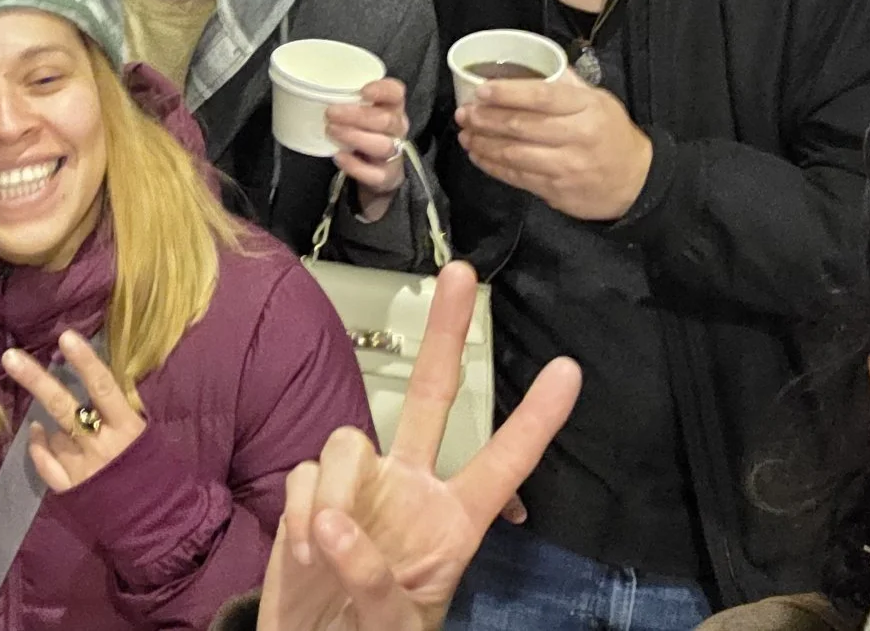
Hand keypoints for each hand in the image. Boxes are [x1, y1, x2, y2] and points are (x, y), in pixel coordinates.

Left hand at [1, 330, 145, 490]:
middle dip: (36, 381)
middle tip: (10, 357)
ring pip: (54, 434)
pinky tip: (38, 434)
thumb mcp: (144, 434)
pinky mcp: (70, 490)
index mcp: (127, 428)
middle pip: (64, 408)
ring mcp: (83, 469)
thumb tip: (89, 383)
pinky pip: (45, 463)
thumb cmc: (157, 470)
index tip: (66, 336)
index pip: (104, 387)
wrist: (161, 522)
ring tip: (61, 423)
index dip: (85, 361)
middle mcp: (102, 447)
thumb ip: (118, 412)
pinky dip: (38, 446)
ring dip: (52, 424)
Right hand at [259, 263, 581, 630]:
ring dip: (337, 493)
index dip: (536, 420)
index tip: (568, 372)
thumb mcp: (391, 626)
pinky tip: (305, 550)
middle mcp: (411, 488)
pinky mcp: (311, 492)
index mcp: (454, 522)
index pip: (504, 463)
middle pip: (431, 395)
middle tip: (461, 274)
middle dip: (445, 334)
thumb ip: (372, 578)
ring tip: (326, 550)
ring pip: (350, 441)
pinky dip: (301, 512)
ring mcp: (360, 486)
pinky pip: (307, 474)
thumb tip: (337, 525)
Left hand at [325, 79, 410, 221]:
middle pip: (386, 120)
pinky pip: (374, 174)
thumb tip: (312, 92)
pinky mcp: (385, 176)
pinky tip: (339, 157)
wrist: (379, 169)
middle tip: (330, 113)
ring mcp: (394, 153)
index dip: (382, 90)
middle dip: (357, 116)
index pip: (396, 93)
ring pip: (383, 145)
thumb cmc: (365, 131)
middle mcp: (397, 129)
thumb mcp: (361, 111)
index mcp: (393, 107)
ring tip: (331, 131)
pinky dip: (355, 166)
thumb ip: (347, 101)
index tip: (362, 90)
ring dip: (355, 137)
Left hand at [456, 76, 653, 221]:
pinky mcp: (556, 190)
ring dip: (483, 144)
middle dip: (485, 119)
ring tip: (465, 134)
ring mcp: (565, 166)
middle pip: (521, 125)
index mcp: (586, 108)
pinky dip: (493, 166)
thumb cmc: (612, 134)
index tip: (481, 91)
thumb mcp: (600, 101)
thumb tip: (536, 63)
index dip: (507, 92)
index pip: (541, 96)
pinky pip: (517, 177)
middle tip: (464, 113)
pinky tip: (479, 156)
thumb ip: (568, 85)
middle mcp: (576, 136)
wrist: (636, 181)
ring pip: (514, 154)